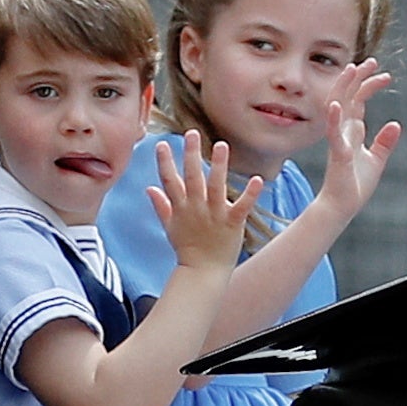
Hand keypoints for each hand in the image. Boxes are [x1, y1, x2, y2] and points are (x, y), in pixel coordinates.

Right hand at [149, 132, 261, 275]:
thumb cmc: (187, 249)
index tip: (161, 144)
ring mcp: (215, 215)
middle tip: (191, 133)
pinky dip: (250, 194)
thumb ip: (161, 206)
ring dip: (219, 166)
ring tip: (221, 145)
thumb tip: (149, 188)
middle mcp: (196, 208)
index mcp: (181, 207)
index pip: (169, 181)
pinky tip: (258, 179)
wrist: (203, 272)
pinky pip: (242, 206)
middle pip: (192, 177)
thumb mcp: (170, 227)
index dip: (165, 162)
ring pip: (215, 186)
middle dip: (190, 155)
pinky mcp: (232, 223)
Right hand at [316, 58, 401, 221]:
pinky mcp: (337, 153)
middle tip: (372, 60)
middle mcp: (344, 131)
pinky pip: (333, 133)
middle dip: (358, 78)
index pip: (359, 100)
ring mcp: (339, 140)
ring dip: (344, 88)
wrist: (342, 206)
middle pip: (348, 96)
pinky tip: (337, 105)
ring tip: (352, 68)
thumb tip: (396, 124)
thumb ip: (384, 142)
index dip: (369, 85)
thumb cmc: (355, 184)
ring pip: (338, 107)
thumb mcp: (376, 160)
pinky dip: (334, 118)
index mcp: (352, 131)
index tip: (385, 75)